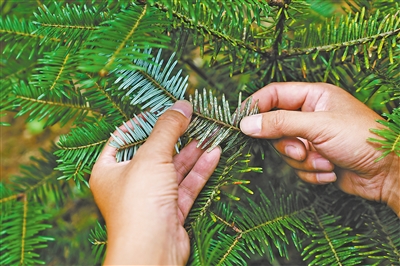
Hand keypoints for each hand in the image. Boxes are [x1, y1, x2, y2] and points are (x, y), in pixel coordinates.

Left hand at [90, 100, 220, 264]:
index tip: (162, 109)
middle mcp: (128, 184)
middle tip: (193, 117)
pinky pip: (186, 185)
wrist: (151, 250)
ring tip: (210, 132)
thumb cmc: (139, 201)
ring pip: (174, 169)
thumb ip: (167, 129)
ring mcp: (151, 198)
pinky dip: (200, 170)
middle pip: (153, 153)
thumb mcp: (151, 156)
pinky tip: (214, 153)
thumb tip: (182, 105)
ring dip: (192, 152)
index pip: (123, 138)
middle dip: (175, 136)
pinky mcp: (170, 210)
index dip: (142, 122)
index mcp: (109, 170)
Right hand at [240, 82, 398, 215]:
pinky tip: (332, 171)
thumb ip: (280, 123)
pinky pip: (298, 167)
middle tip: (302, 149)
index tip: (241, 122)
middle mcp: (310, 116)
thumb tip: (246, 124)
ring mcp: (312, 139)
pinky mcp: (316, 160)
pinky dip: (312, 173)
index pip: (274, 95)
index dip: (256, 106)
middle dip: (289, 144)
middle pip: (276, 127)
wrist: (389, 173)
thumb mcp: (318, 125)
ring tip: (326, 162)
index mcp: (313, 97)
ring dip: (304, 161)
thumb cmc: (361, 138)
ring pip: (286, 151)